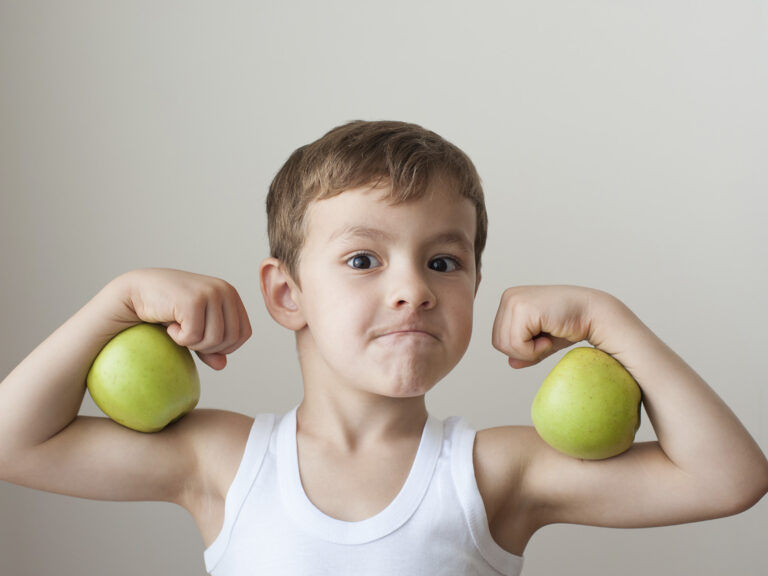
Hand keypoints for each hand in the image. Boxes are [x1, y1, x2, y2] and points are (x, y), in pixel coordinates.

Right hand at [113, 268, 251, 369]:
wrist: (136, 291)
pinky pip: (194, 337)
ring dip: (193, 344)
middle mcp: (224, 290)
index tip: (203, 342)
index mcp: (231, 294)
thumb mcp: (195, 327)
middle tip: (188, 336)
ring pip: (214, 340)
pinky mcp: (193, 300)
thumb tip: (222, 365)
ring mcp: (210, 293)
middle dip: (209, 348)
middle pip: (231, 339)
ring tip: (179, 329)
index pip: (244, 333)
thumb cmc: (168, 308)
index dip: (225, 347)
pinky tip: (170, 326)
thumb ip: (211, 345)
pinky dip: (180, 339)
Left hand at [492, 285, 599, 368]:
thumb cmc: (572, 324)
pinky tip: (549, 337)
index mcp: (510, 300)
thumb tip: (510, 363)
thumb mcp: (543, 340)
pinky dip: (534, 350)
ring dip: (529, 351)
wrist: (594, 313)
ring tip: (547, 338)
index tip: (542, 338)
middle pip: (498, 343)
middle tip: (545, 341)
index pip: (498, 338)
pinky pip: (516, 344)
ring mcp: (514, 301)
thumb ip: (525, 351)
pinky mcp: (523, 308)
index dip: (520, 349)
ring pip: (505, 345)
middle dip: (522, 352)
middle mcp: (509, 297)